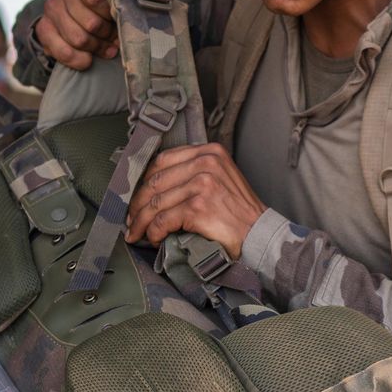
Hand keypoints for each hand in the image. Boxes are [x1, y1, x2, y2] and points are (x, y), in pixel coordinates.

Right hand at [34, 0, 117, 71]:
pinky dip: (77, 60)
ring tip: (106, 49)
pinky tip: (87, 60)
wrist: (80, 12)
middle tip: (114, 39)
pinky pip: (61, 50)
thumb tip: (124, 16)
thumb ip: (119, 2)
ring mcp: (51, 6)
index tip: (118, 19)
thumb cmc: (105, 4)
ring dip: (95, 48)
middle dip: (106, 36)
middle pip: (90, 23)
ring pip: (78, 39)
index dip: (110, 15)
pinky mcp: (43, 26)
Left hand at [124, 143, 267, 260]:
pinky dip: (154, 232)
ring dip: (141, 222)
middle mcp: (206, 162)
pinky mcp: (198, 207)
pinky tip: (154, 239)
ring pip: (156, 203)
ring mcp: (202, 184)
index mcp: (209, 152)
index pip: (163, 160)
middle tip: (130, 220)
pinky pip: (164, 220)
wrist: (260, 234)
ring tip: (137, 234)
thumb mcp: (220, 179)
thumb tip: (154, 186)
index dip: (144, 181)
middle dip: (137, 204)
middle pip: (155, 181)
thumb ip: (194, 173)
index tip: (136, 197)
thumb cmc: (239, 212)